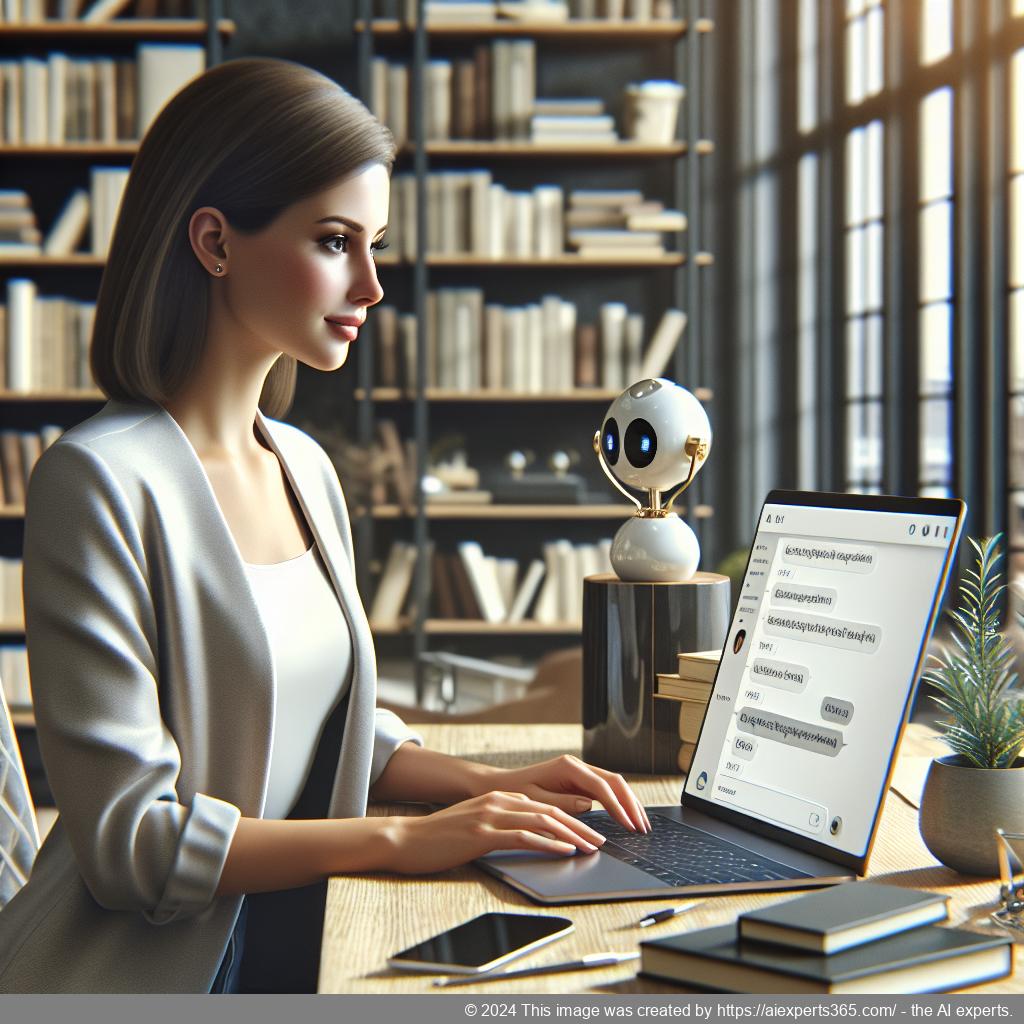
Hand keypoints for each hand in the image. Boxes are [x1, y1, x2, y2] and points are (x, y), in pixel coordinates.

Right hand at [383, 791, 609, 874]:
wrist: (405, 839)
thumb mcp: (474, 823)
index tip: (589, 831)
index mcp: (497, 799)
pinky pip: (524, 836)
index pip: (543, 805)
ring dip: (571, 834)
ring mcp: (490, 817)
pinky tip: (565, 850)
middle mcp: (497, 802)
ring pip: (542, 821)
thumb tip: (527, 831)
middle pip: (549, 810)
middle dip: (579, 825)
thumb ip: (500, 821)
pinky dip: (549, 843)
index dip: (570, 817)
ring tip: (591, 846)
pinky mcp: (482, 834)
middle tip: (600, 840)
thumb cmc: (438, 837)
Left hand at [488, 754, 650, 833]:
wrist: (501, 785)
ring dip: (628, 803)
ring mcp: (579, 771)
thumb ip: (563, 803)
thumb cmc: (515, 793)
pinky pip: (605, 790)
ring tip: (641, 824)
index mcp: (568, 767)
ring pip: (613, 784)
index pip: (601, 786)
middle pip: (614, 781)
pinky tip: (626, 816)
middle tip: (643, 828)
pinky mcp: (579, 780)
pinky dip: (618, 802)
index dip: (618, 807)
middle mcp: (577, 765)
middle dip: (631, 804)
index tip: (630, 825)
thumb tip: (589, 805)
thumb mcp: (536, 801)